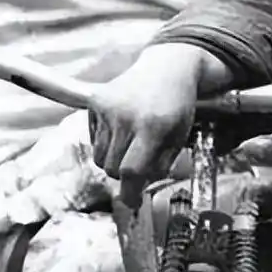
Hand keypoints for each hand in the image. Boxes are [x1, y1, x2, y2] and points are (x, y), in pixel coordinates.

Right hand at [88, 44, 205, 207]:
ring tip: (132, 143)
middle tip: (138, 165)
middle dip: (125, 174)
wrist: (167, 69)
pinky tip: (122, 128)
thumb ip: (159, 166)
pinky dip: (105, 142)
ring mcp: (108, 107)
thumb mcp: (179, 138)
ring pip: (100, 157)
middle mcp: (126, 116)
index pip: (131, 170)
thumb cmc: (177, 107)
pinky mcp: (95, 101)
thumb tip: (135, 191)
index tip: (132, 202)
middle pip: (112, 168)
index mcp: (153, 126)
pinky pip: (93, 139)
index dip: (130, 191)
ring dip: (114, 159)